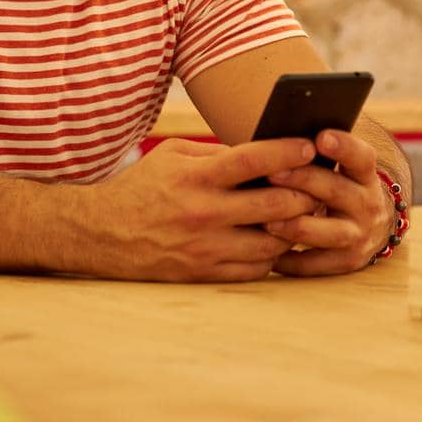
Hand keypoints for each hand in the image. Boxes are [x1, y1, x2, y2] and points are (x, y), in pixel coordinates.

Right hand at [93, 137, 320, 282]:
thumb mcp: (174, 157)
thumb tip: (269, 155)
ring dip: (294, 227)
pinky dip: (272, 255)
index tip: (310, 146)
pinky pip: (255, 269)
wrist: (100, 234)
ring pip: (272, 241)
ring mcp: (204, 248)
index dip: (287, 152)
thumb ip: (219, 155)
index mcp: (195, 177)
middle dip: (305, 193)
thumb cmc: (144, 187)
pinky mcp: (203, 274)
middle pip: (274, 204)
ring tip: (305, 213)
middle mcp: (202, 214)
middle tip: (320, 184)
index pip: (252, 160)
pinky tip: (278, 240)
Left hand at [263, 130, 392, 276]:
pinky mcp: (345, 263)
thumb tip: (279, 127)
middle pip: (336, 191)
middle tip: (271, 173)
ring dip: (297, 226)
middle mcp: (367, 204)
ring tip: (267, 221)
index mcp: (365, 176)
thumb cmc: (336, 187)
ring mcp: (358, 236)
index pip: (362, 157)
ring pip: (328, 232)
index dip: (344, 147)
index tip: (320, 137)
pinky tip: (264, 249)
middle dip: (303, 181)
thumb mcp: (341, 168)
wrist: (370, 228)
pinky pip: (314, 264)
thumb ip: (317, 153)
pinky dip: (289, 259)